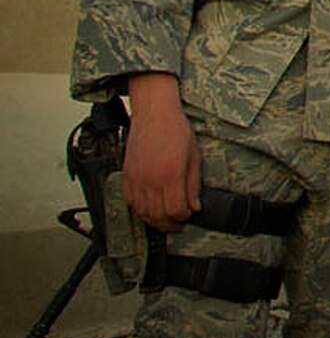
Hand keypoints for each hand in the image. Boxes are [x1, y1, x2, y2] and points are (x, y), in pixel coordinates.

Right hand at [123, 72, 200, 230]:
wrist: (154, 113)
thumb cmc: (175, 129)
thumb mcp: (194, 156)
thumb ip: (193, 184)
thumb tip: (194, 205)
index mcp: (169, 174)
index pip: (175, 210)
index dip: (183, 218)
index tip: (189, 215)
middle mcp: (149, 180)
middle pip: (157, 216)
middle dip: (170, 224)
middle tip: (179, 224)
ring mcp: (135, 179)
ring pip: (142, 212)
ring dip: (154, 220)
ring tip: (166, 219)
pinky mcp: (126, 176)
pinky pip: (130, 202)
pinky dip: (140, 210)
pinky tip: (150, 209)